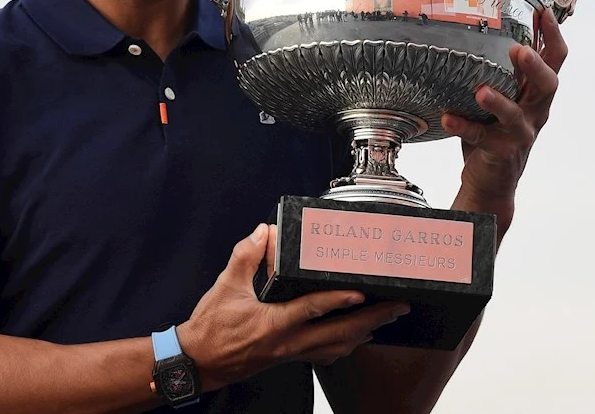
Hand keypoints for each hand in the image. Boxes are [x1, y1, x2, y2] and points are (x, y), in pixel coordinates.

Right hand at [177, 224, 409, 389]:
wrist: (198, 364)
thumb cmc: (211, 330)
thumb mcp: (225, 286)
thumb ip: (246, 256)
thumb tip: (263, 232)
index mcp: (274, 324)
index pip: (313, 310)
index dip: (339, 300)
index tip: (362, 292)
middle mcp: (288, 343)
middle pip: (340, 334)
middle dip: (372, 320)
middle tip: (396, 307)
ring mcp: (291, 354)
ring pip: (337, 348)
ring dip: (364, 333)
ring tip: (385, 320)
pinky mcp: (290, 358)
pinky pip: (326, 355)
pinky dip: (345, 345)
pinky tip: (355, 338)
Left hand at [441, 7, 567, 212]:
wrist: (491, 182)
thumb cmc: (493, 132)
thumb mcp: (503, 97)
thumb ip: (499, 72)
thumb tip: (480, 31)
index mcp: (536, 93)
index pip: (555, 60)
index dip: (552, 35)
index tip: (542, 10)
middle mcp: (535, 111)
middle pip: (548, 85)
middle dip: (536, 66)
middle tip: (519, 50)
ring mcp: (520, 133)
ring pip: (517, 115)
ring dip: (499, 102)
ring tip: (481, 91)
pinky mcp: (501, 152)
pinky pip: (482, 137)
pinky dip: (464, 126)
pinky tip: (448, 117)